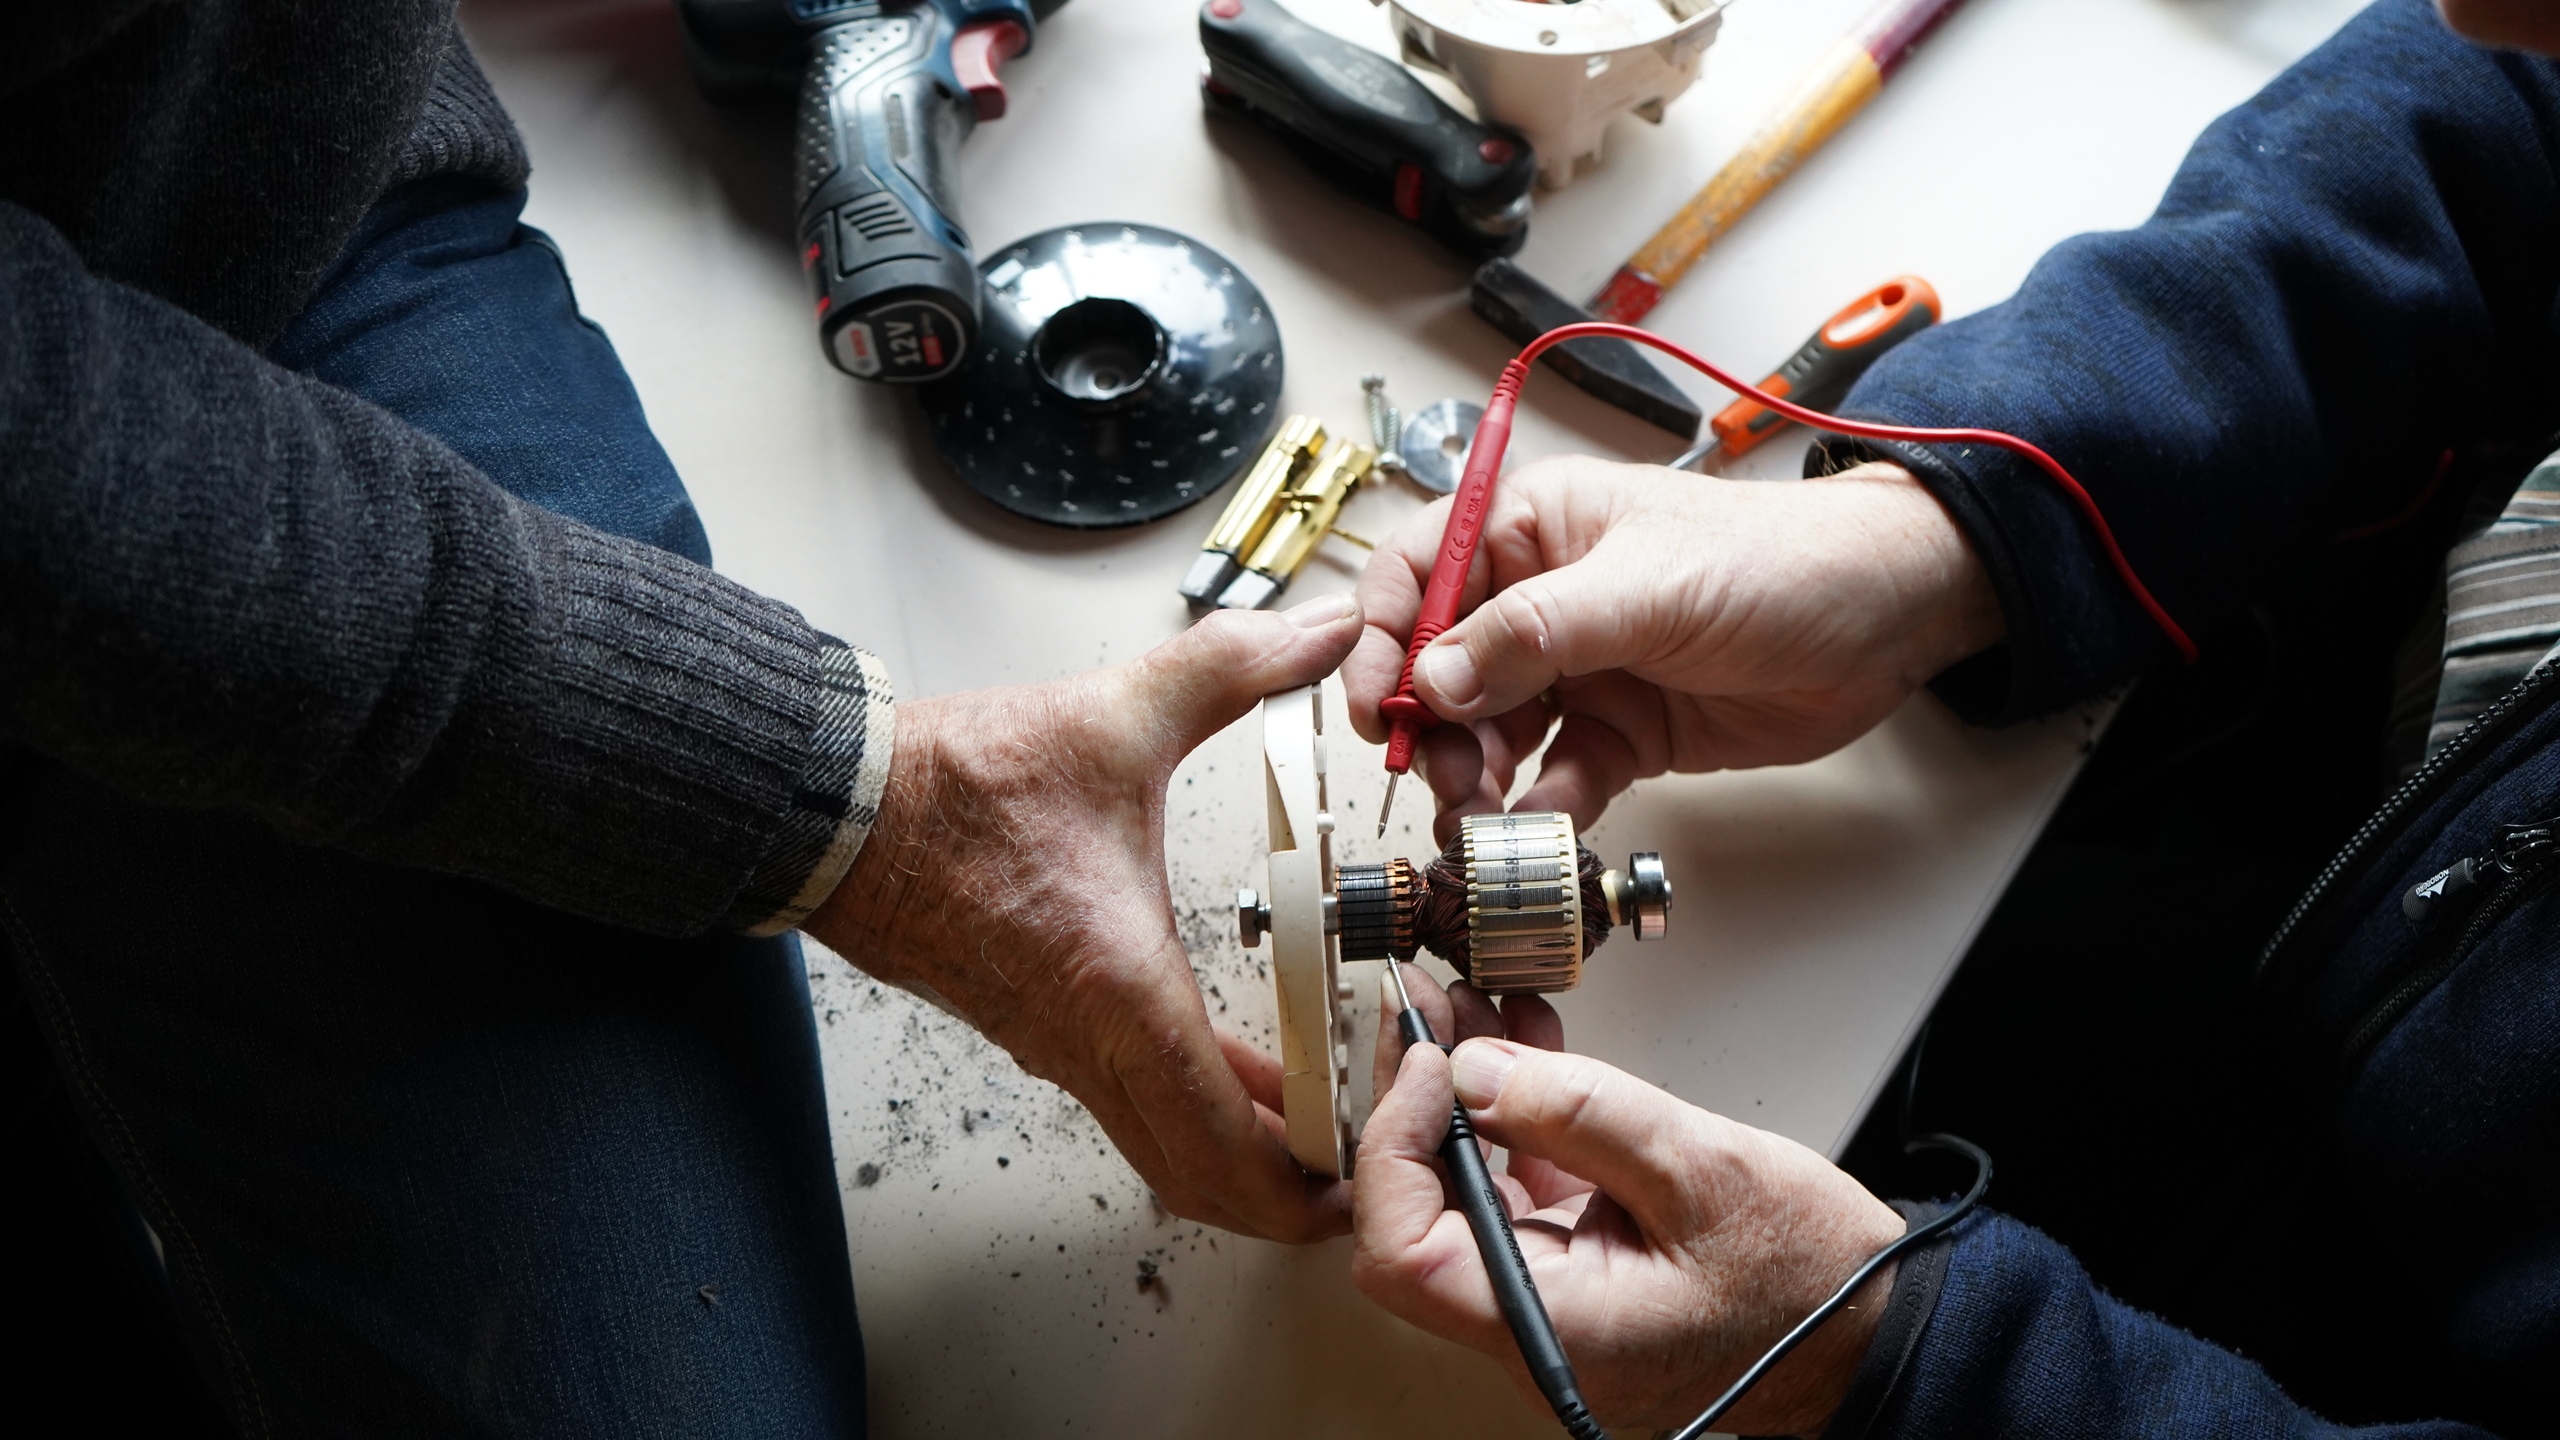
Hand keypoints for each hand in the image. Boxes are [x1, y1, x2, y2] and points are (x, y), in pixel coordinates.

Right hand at [804, 595, 1363, 1242]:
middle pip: (1204, 1182)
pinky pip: (1136, 1102)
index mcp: (1120, 989)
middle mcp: (1088, 1042)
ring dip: (1247, 1152)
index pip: (1226, 1145)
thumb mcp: (1116, 714)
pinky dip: (1200, 1108)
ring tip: (1326, 1123)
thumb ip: (1233, 667)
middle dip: (1292, 1197)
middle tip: (1369, 1168)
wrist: (839, 810)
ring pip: (1167, 1148)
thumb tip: (1318, 631)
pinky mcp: (1040, 1028)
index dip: (1309, 1180)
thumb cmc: (955, 786)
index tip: (1375, 1161)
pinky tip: (1246, 1068)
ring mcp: (1058, 1046)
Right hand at [1344, 457, 2001, 840]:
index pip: (1416, 575)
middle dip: (1431, 727)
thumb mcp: (1644, 587)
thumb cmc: (1778, 561)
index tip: (1376, 705)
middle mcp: (1540, 599)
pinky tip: (1542, 825)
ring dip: (1476, 778)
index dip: (1380, 639)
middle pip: (1441, 669)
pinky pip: (1553, 777)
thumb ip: (1534, 633)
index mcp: (1530, 529)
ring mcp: (1578, 669)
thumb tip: (1438, 677)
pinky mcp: (1618, 732)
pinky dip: (1539, 808)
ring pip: (1489, 734)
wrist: (1885, 620)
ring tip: (1482, 814)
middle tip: (1441, 775)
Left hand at [1353, 1012, 1906, 1435]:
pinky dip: (1514, 1121)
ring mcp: (1551, 1306)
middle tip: (1426, 1011)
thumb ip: (1578, 1114)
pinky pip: (1516, 1197)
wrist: (1872, 1323)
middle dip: (1418, 1101)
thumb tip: (1475, 1071)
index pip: (1405, 1250)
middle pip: (1421, 1217)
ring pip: (1464, 1198)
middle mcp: (1536, 1331)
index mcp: (1556, 1327)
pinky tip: (1523, 1053)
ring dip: (1464, 1098)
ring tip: (1472, 1011)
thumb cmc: (1811, 1274)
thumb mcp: (1699, 1167)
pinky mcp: (1574, 1275)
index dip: (1396, 1144)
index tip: (1429, 1064)